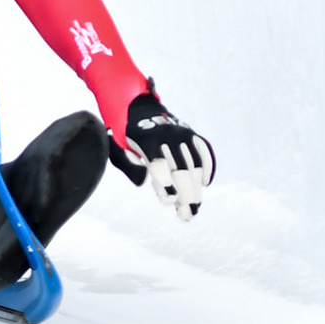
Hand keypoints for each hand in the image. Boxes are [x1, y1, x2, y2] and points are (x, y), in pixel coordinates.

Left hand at [107, 87, 214, 220]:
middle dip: (185, 194)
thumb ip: (129, 166)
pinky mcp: (191, 134)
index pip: (158, 163)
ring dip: (196, 188)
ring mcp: (181, 133)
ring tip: (194, 208)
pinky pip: (204, 151)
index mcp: (146, 139)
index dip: (165, 183)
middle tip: (188, 215)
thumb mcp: (117, 149)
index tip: (171, 200)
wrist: (138, 108)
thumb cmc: (124, 135)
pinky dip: (208, 166)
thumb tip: (144, 181)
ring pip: (194, 164)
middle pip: (181, 169)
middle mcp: (167, 135)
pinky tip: (205, 184)